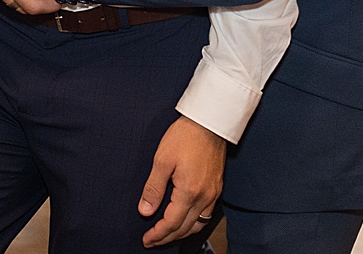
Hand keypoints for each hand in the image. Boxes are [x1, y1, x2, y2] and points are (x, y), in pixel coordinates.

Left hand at [139, 116, 225, 247]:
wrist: (209, 122)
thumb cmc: (185, 136)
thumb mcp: (162, 160)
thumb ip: (153, 188)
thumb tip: (145, 210)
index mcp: (190, 191)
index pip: (172, 223)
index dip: (158, 234)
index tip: (147, 239)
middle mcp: (205, 197)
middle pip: (185, 228)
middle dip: (167, 237)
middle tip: (153, 241)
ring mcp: (213, 193)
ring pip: (198, 225)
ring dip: (181, 233)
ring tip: (166, 234)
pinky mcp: (217, 188)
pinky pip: (206, 215)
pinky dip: (193, 223)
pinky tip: (184, 219)